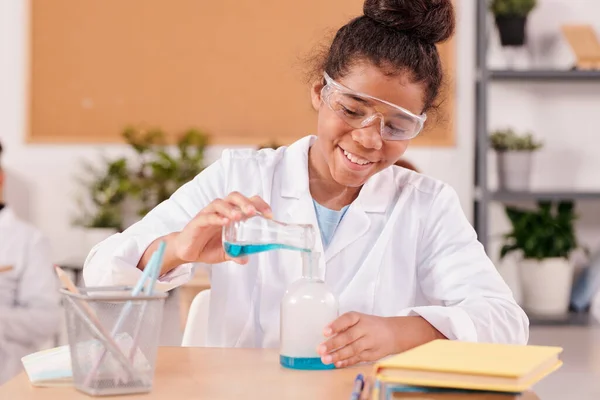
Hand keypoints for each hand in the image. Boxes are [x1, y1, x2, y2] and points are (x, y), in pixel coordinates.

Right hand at [172, 191, 271, 264]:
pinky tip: (224, 222)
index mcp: (231, 214)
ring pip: (220, 203)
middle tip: (253, 212)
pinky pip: (207, 216)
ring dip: (230, 209)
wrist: (186, 251)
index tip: (269, 215)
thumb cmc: (207, 246)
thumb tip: (246, 259)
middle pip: (234, 197)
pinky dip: (217, 218)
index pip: (247, 202)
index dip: (260, 205)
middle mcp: (221, 210)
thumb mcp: (225, 252)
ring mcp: (208, 214)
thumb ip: (236, 253)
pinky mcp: (197, 222)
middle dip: (245, 202)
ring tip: (239, 217)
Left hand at [317, 313, 445, 367]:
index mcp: (359, 317)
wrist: (393, 333)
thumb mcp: (358, 319)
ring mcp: (369, 342)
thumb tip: (325, 336)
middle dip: (334, 344)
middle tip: (320, 349)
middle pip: (349, 336)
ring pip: (353, 349)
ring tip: (326, 359)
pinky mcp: (371, 354)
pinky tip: (337, 364)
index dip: (336, 325)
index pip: (347, 319)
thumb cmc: (368, 325)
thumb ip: (343, 326)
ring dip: (338, 355)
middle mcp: (365, 329)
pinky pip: (358, 358)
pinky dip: (347, 362)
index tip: (325, 332)